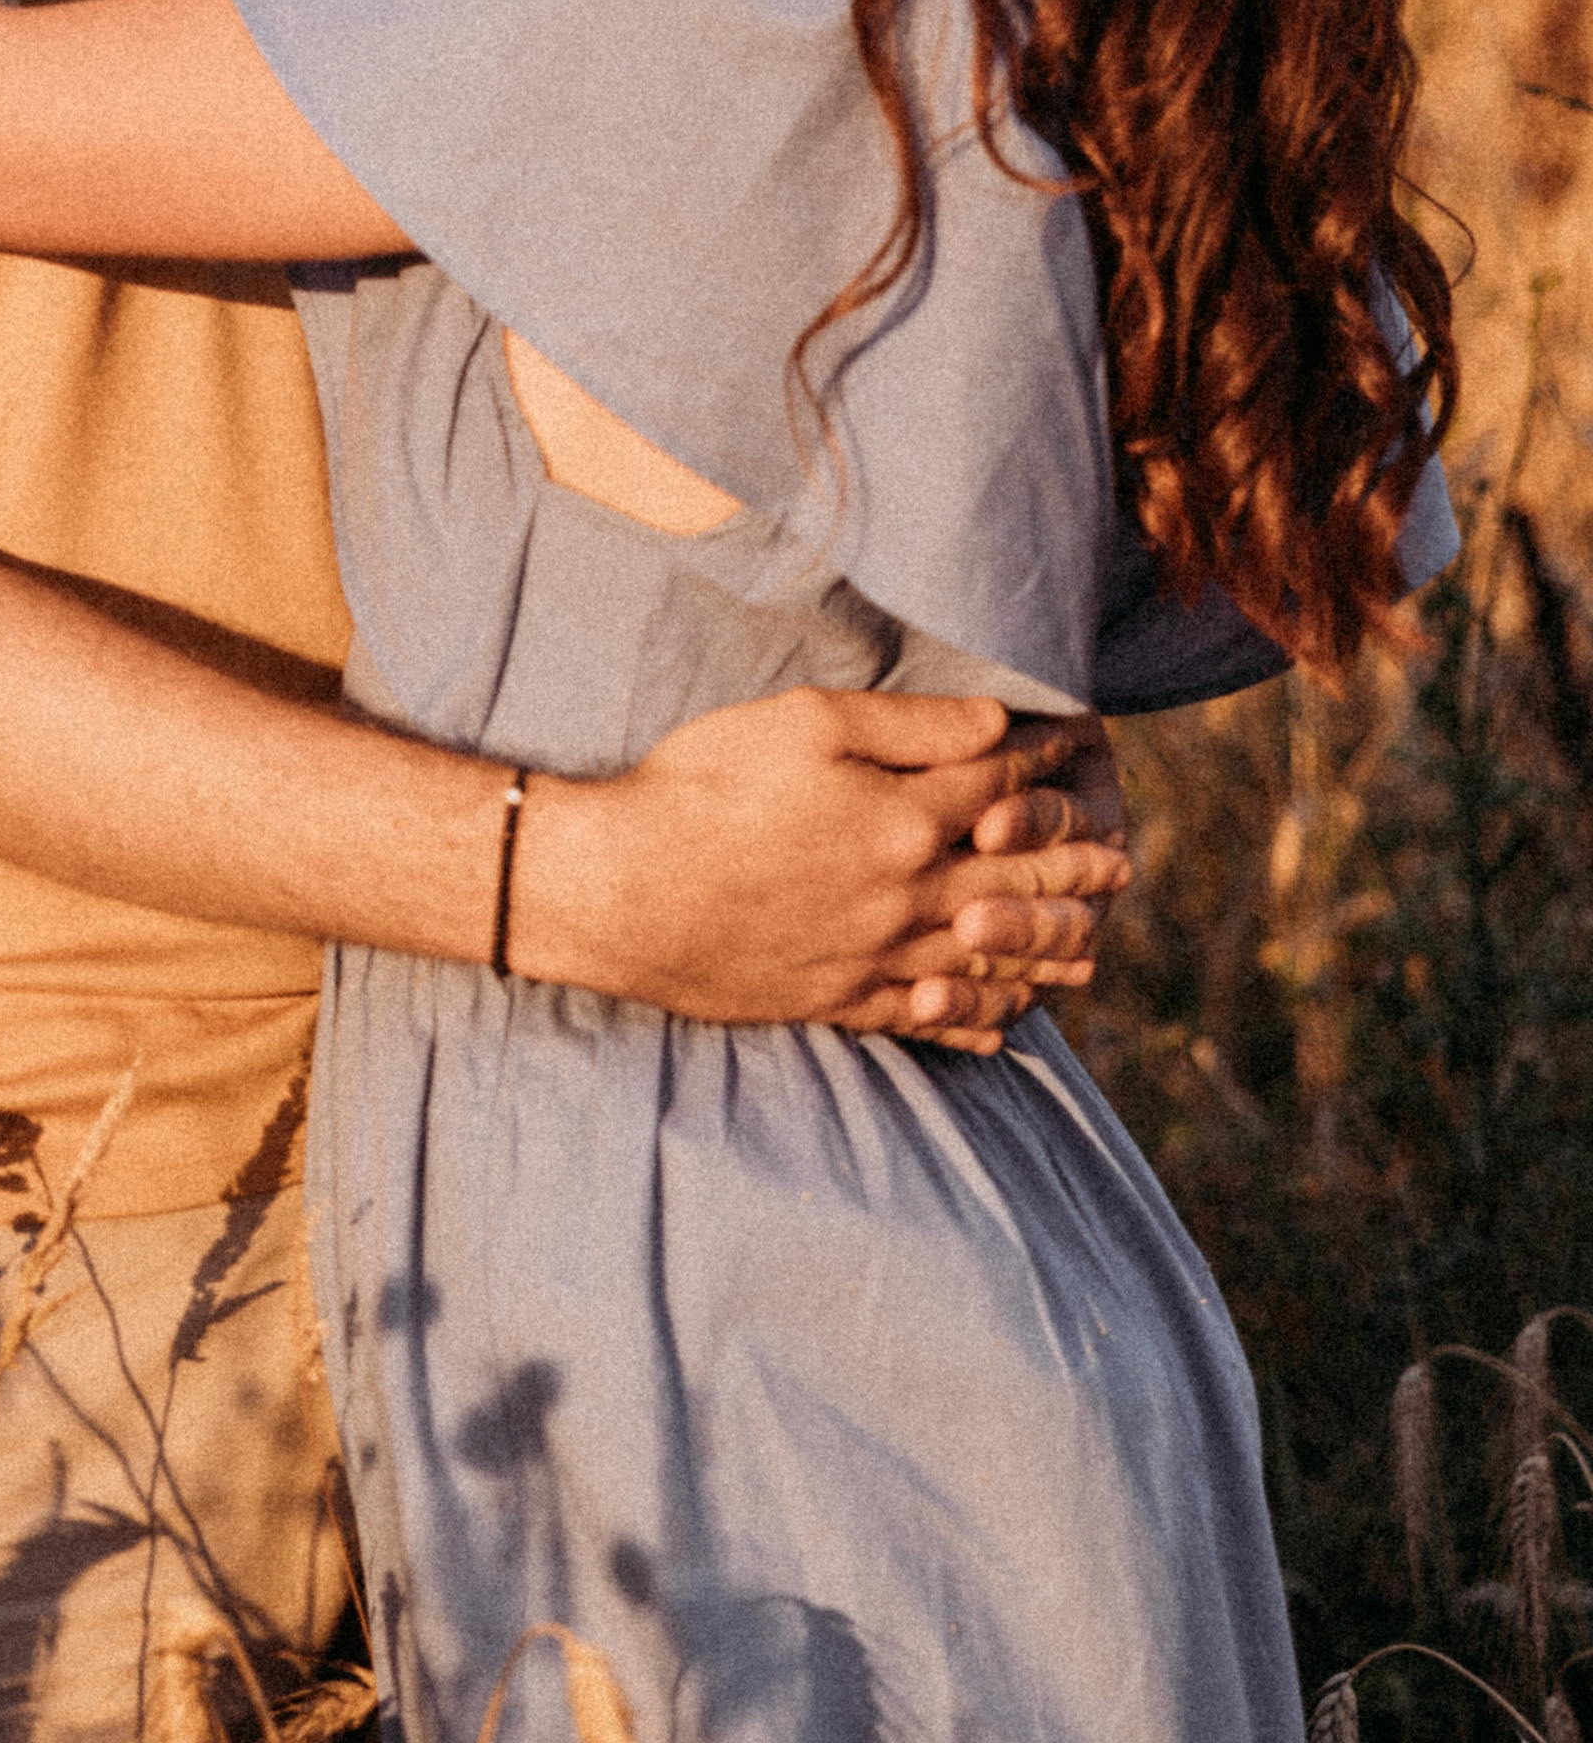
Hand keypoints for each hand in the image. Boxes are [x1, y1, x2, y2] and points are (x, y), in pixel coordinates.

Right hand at [528, 688, 1132, 1057]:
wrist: (620, 888)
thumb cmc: (702, 784)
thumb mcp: (802, 720)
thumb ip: (907, 725)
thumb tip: (996, 723)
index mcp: (903, 816)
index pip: (1003, 786)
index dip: (1046, 760)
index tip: (1081, 743)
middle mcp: (905, 895)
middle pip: (1017, 882)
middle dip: (1075, 862)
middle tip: (1122, 857)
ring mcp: (873, 956)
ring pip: (988, 959)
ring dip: (1048, 950)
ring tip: (1091, 947)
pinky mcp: (835, 1000)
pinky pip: (929, 1019)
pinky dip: (977, 1019)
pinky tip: (1004, 1022)